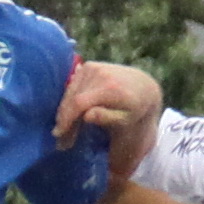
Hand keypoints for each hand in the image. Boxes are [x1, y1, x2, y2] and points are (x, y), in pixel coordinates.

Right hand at [54, 60, 164, 176]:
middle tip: (62, 138)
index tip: (60, 135)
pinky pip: (73, 85)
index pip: (79, 103)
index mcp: (109, 88)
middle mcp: (100, 74)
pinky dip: (69, 99)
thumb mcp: (126, 118)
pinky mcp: (89, 66)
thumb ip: (107, 118)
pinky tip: (70, 114)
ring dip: (65, 111)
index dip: (67, 119)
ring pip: (70, 92)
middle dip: (64, 119)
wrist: (143, 86)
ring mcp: (93, 67)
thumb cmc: (135, 108)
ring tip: (65, 128)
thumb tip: (87, 116)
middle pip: (72, 98)